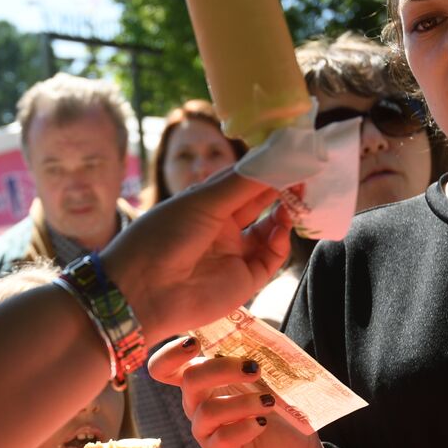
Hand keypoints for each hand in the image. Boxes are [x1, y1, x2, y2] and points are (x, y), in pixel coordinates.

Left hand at [102, 169, 290, 342]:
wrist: (143, 292)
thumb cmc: (163, 236)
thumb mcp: (203, 202)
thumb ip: (243, 183)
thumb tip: (279, 158)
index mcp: (206, 203)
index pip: (244, 180)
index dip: (269, 168)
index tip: (293, 155)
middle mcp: (222, 227)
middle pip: (261, 202)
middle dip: (283, 188)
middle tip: (305, 176)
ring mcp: (234, 254)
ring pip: (271, 230)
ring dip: (286, 215)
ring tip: (297, 202)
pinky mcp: (244, 280)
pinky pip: (271, 258)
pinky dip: (280, 243)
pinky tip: (280, 230)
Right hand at [147, 338, 338, 447]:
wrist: (290, 439)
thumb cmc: (268, 399)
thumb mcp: (255, 373)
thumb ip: (243, 354)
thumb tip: (249, 330)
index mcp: (198, 380)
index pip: (163, 367)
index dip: (169, 353)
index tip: (195, 342)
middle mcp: (194, 403)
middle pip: (190, 381)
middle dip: (222, 369)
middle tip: (254, 368)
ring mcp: (204, 430)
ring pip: (207, 411)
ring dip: (242, 402)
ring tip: (268, 401)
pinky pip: (223, 439)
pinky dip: (245, 427)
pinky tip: (262, 422)